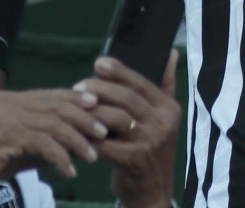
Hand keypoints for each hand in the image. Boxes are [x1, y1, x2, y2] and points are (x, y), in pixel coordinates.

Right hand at [0, 88, 105, 182]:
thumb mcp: (11, 145)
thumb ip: (36, 141)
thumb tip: (65, 146)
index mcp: (10, 99)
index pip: (50, 94)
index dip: (75, 98)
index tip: (96, 105)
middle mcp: (11, 102)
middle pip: (57, 105)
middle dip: (84, 118)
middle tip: (103, 131)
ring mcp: (9, 117)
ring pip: (54, 124)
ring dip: (77, 141)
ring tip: (92, 155)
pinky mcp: (8, 135)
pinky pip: (43, 144)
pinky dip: (60, 157)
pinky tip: (70, 170)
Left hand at [76, 54, 182, 207]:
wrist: (153, 192)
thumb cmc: (151, 150)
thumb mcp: (164, 118)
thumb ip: (165, 85)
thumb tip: (170, 52)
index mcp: (169, 108)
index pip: (142, 83)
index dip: (119, 71)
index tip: (98, 63)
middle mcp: (163, 123)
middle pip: (127, 98)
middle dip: (100, 89)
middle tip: (78, 86)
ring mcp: (150, 142)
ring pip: (115, 118)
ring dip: (92, 111)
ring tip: (74, 107)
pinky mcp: (134, 160)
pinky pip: (105, 144)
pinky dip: (88, 138)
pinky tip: (75, 133)